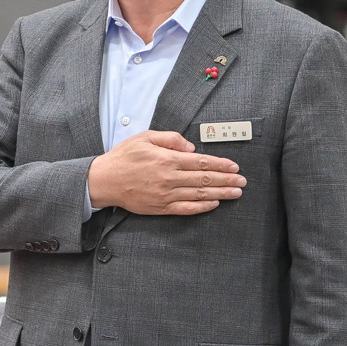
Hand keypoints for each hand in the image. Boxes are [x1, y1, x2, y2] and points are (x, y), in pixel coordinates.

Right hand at [86, 130, 246, 215]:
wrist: (104, 180)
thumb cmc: (124, 157)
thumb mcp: (145, 137)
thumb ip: (170, 139)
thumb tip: (192, 147)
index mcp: (167, 159)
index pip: (201, 162)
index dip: (220, 164)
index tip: (234, 166)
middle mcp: (169, 177)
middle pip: (205, 179)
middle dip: (227, 179)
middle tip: (242, 181)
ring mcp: (165, 194)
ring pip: (199, 194)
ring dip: (221, 193)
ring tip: (236, 193)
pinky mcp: (160, 207)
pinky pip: (186, 208)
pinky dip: (202, 207)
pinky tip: (214, 204)